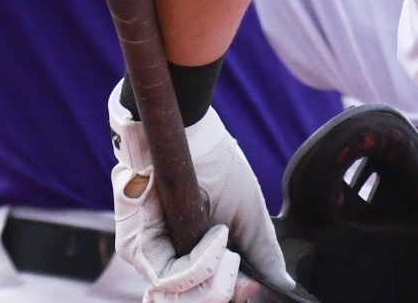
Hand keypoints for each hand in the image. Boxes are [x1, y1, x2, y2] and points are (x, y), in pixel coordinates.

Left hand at [110, 94, 288, 302]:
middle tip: (241, 273)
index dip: (230, 295)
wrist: (193, 131)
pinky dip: (199, 264)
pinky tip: (216, 235)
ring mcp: (147, 254)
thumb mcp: (248, 215)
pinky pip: (167, 277)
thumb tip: (282, 285)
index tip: (251, 284)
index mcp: (191, 256)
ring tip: (226, 245)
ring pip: (177, 298)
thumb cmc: (219, 168)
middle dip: (221, 293)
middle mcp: (165, 259)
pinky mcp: (135, 243)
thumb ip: (261, 252)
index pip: (203, 295)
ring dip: (212, 278)